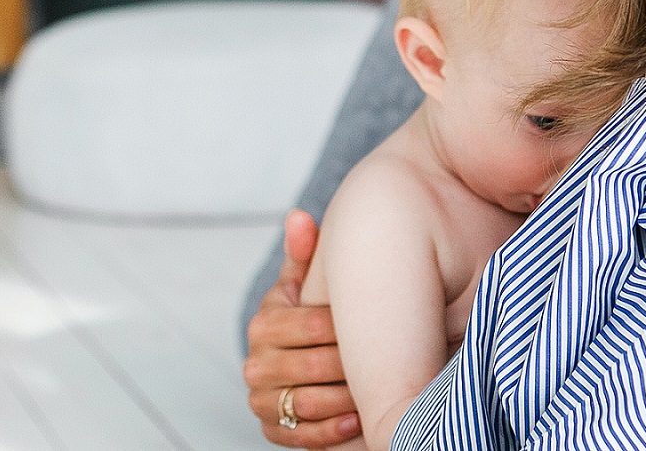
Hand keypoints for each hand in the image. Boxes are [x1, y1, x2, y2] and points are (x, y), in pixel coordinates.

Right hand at [245, 210, 361, 447]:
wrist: (304, 357)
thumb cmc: (315, 312)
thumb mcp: (312, 281)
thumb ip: (306, 252)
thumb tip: (299, 216)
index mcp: (264, 323)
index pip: (307, 326)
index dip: (345, 328)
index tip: (383, 325)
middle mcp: (255, 363)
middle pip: (308, 368)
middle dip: (349, 367)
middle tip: (390, 365)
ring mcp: (262, 399)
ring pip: (303, 403)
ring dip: (343, 401)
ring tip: (378, 396)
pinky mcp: (271, 429)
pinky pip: (298, 436)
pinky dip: (328, 431)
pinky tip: (358, 421)